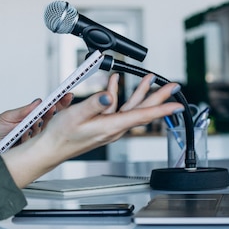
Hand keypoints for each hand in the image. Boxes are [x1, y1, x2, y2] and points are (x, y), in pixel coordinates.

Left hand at [0, 93, 73, 152]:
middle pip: (50, 121)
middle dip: (56, 112)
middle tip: (57, 105)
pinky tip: (29, 133)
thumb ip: (23, 111)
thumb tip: (38, 102)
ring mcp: (32, 140)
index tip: (64, 96)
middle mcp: (33, 129)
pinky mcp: (28, 151)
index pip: (46, 110)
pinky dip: (33, 137)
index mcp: (29, 118)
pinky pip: (36, 144)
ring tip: (40, 118)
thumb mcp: (8, 117)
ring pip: (45, 132)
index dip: (56, 103)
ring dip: (44, 124)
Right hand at [1, 74, 182, 186]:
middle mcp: (113, 128)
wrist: (50, 149)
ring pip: (131, 107)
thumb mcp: (75, 115)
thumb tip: (110, 94)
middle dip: (159, 97)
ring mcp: (108, 127)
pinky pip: (116, 107)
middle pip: (142, 110)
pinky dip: (118, 93)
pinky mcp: (101, 125)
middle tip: (173, 87)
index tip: (178, 105)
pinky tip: (115, 83)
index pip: (143, 115)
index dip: (162, 108)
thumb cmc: (61, 136)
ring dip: (141, 92)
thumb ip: (94, 103)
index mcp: (111, 126)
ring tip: (150, 79)